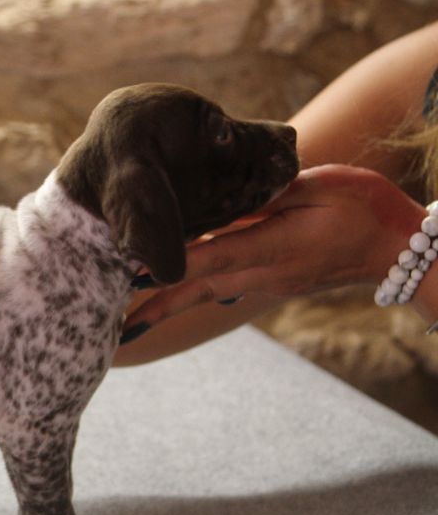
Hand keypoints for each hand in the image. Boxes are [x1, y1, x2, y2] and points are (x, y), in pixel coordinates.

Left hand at [121, 164, 424, 338]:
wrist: (399, 250)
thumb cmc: (363, 207)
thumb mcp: (319, 186)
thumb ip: (269, 193)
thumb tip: (225, 193)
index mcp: (273, 247)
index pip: (208, 259)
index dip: (166, 267)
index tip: (129, 276)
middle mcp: (263, 274)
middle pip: (196, 290)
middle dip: (154, 307)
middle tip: (116, 328)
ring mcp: (266, 284)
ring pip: (205, 295)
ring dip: (166, 307)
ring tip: (128, 324)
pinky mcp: (270, 284)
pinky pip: (221, 290)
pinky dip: (190, 294)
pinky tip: (167, 298)